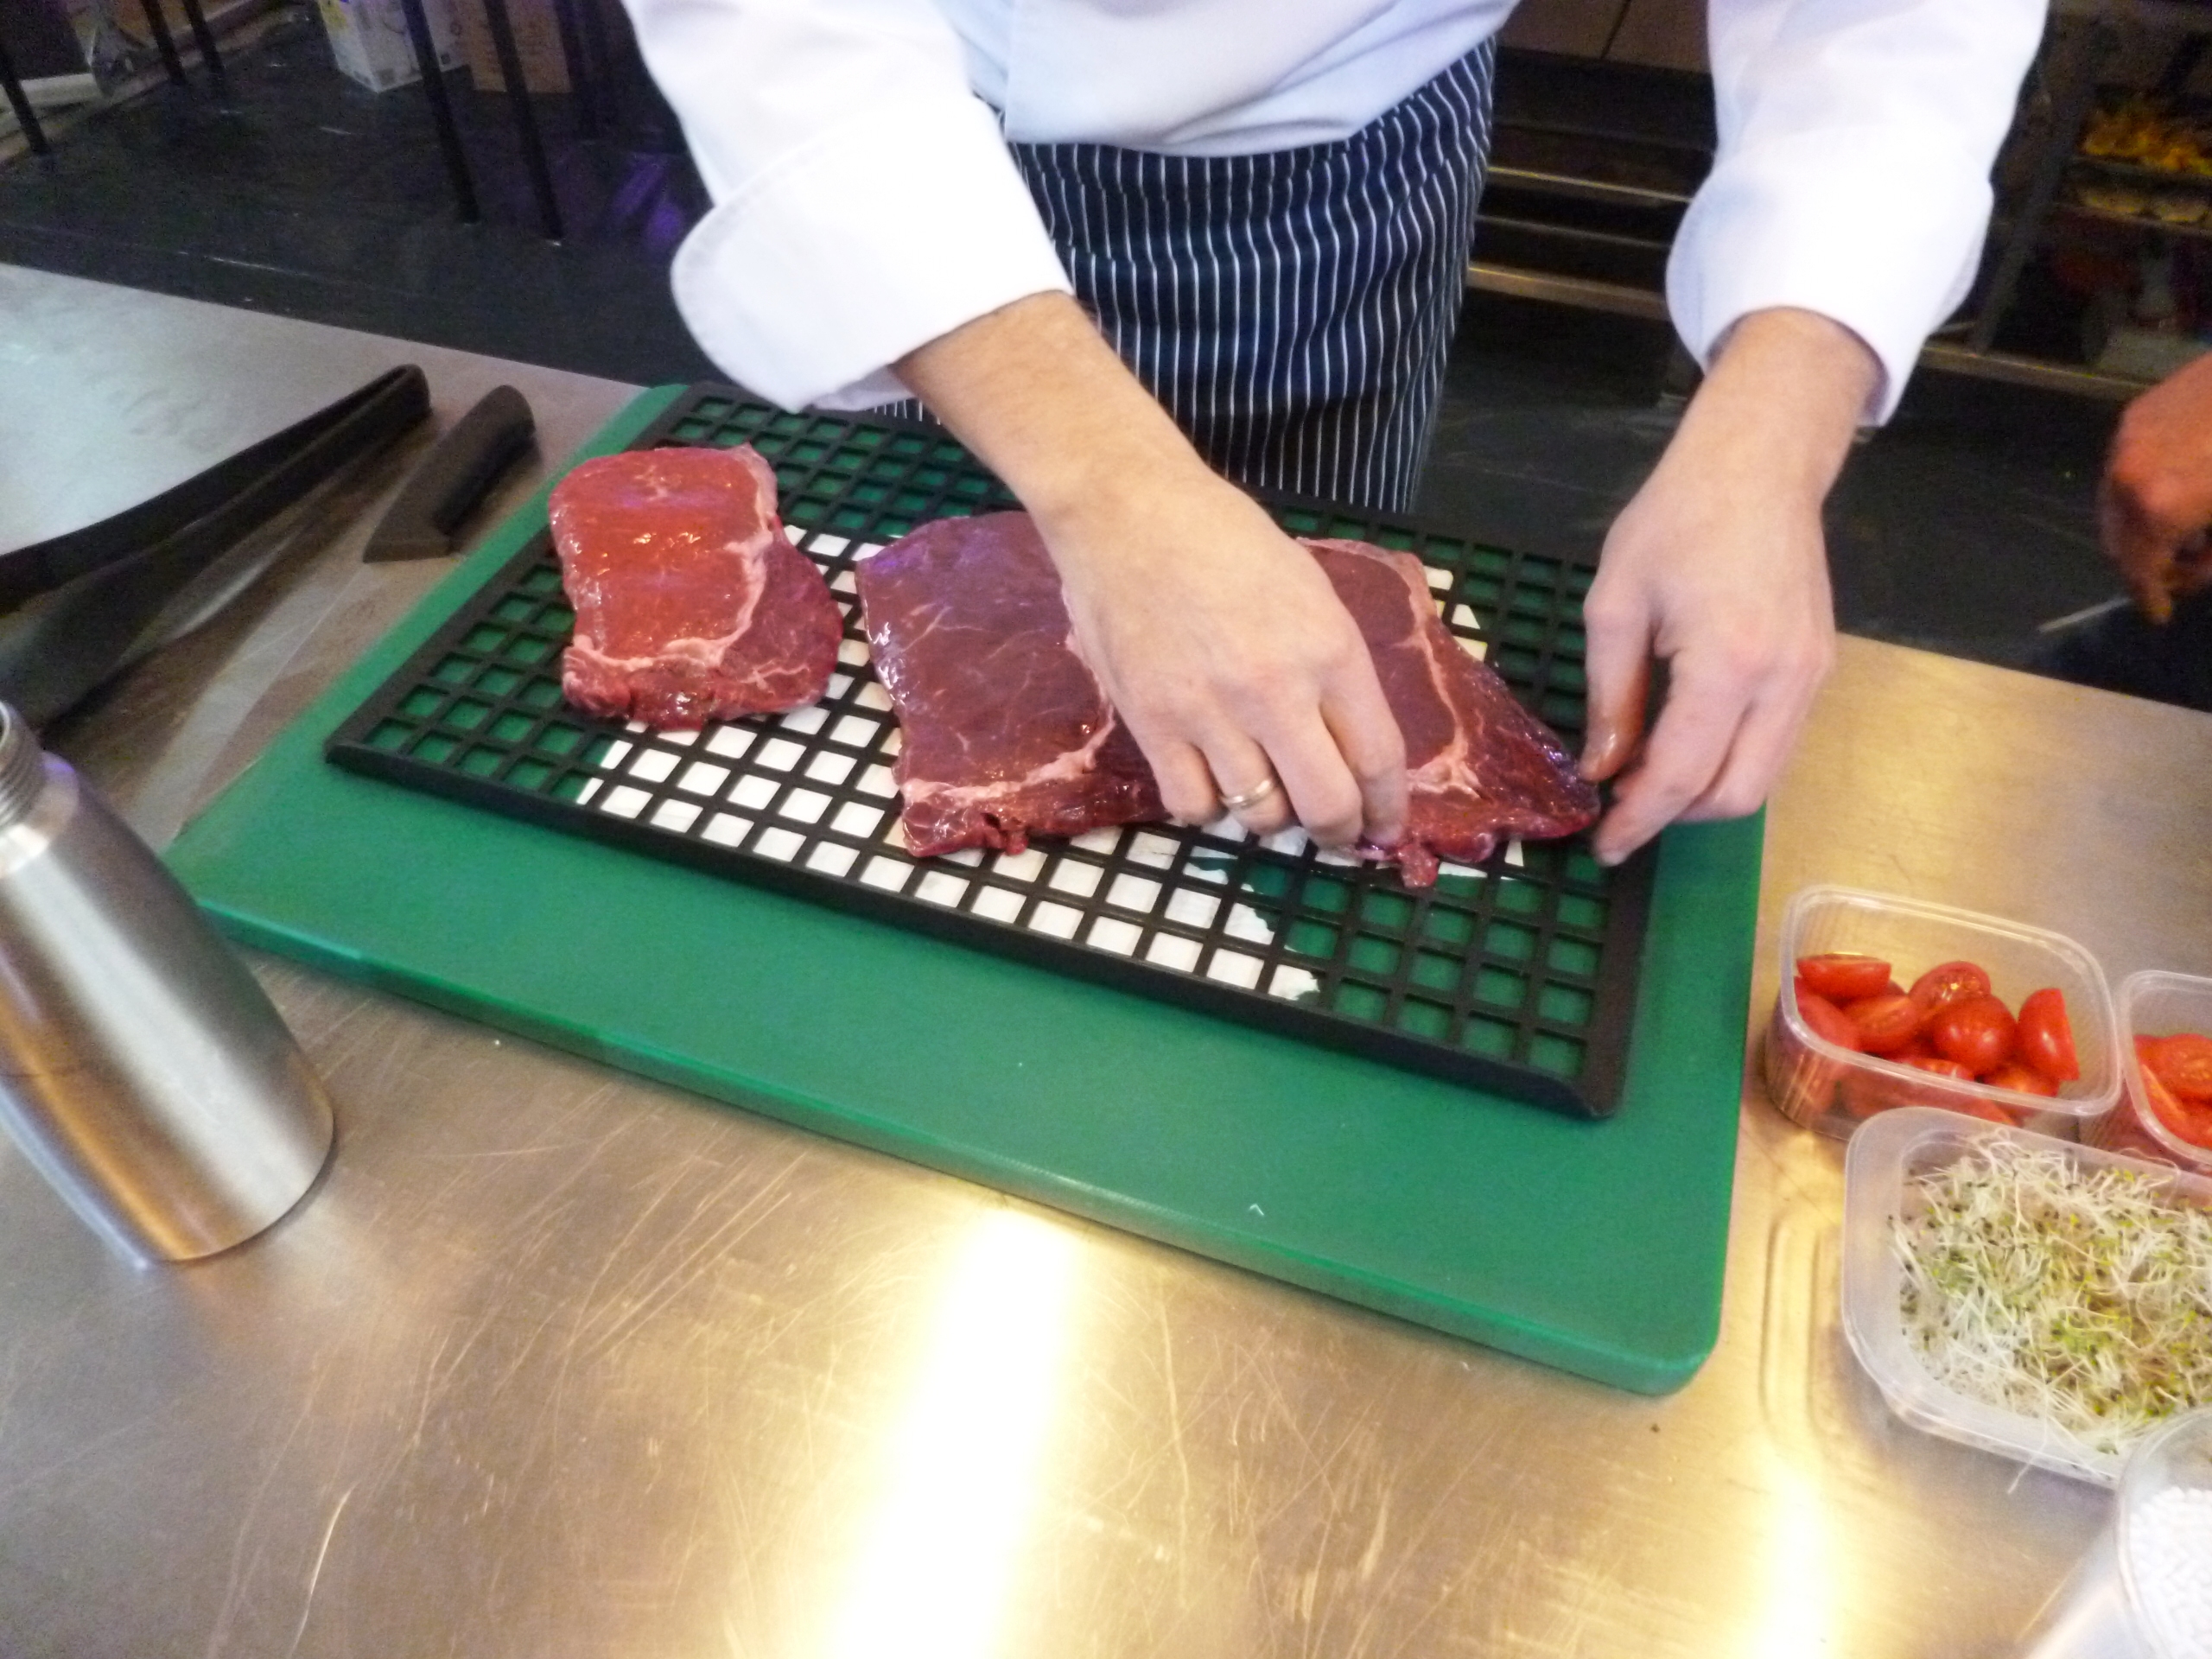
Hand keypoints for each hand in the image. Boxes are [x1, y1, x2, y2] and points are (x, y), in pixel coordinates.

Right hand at [896, 294, 1406, 846]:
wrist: (1128, 512)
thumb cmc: (1224, 539)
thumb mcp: (1309, 591)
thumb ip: (1333, 670)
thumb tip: (1353, 745)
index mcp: (1329, 650)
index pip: (1378, 758)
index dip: (1387, 809)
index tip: (1384, 828)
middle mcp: (1276, 690)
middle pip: (1325, 806)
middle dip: (1336, 832)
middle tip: (1329, 831)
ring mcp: (1210, 712)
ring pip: (1258, 816)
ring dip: (1268, 817)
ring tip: (1262, 791)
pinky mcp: (1151, 724)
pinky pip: (1191, 806)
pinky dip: (1206, 808)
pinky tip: (1208, 781)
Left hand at [1580, 309, 1876, 864]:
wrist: (1759, 464)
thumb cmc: (1676, 519)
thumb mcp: (1615, 604)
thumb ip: (1612, 695)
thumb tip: (1602, 769)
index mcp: (1730, 663)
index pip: (1681, 776)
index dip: (1638, 820)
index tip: (1602, 846)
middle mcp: (1785, 682)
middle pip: (1735, 796)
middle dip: (1674, 816)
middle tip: (1620, 808)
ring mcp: (1812, 678)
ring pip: (1762, 779)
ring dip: (1702, 794)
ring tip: (1645, 773)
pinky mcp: (1819, 670)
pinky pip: (1775, 744)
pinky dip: (1728, 761)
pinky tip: (1683, 740)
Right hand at [2102, 352, 2211, 624]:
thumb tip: (2193, 570)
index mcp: (2160, 506)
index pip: (2139, 570)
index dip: (2151, 597)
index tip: (2161, 614)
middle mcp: (2127, 476)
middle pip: (2116, 540)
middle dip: (2144, 563)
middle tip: (2177, 572)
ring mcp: (2127, 441)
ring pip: (2114, 504)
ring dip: (2141, 527)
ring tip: (2180, 528)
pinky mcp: (2135, 415)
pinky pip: (2125, 469)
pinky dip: (2143, 490)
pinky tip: (2177, 486)